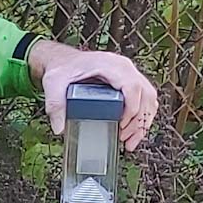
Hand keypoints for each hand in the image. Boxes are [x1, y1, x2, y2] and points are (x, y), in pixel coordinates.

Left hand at [28, 39, 158, 150]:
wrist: (65, 60)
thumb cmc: (62, 68)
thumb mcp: (54, 83)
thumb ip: (55, 104)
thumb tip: (59, 128)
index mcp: (111, 65)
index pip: (132, 86)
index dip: (131, 108)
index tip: (122, 126)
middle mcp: (124, 67)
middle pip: (145, 94)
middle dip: (139, 120)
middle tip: (126, 139)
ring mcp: (129, 73)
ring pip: (149, 97)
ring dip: (144, 121)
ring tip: (130, 142)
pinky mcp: (129, 81)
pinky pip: (145, 98)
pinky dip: (143, 116)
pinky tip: (134, 132)